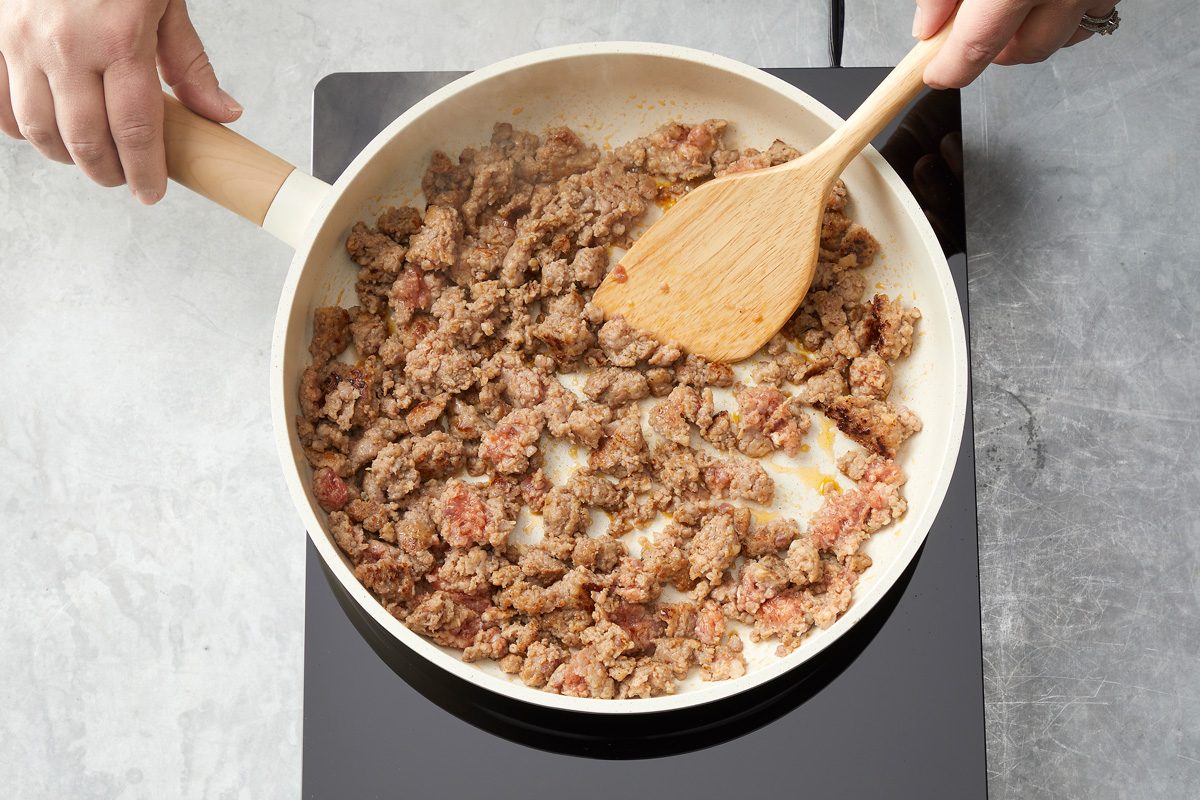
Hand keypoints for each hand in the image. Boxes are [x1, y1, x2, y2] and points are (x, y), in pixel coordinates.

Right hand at [0, 0, 240, 203]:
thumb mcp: (167, 1)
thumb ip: (189, 64)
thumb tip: (221, 114)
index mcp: (119, 38)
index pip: (134, 129)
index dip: (145, 171)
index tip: (152, 191)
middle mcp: (65, 44)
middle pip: (85, 139)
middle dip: (109, 172)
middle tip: (126, 179)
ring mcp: (21, 41)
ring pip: (37, 130)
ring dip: (67, 157)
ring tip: (93, 160)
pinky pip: (0, 104)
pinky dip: (22, 130)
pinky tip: (48, 133)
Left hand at [914, 0, 1119, 87]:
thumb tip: (928, 28)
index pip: (977, 47)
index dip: (951, 68)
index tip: (936, 74)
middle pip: (1020, 52)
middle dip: (990, 49)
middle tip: (968, 27)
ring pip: (1055, 40)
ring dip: (1026, 35)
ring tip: (1007, 6)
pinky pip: (1086, 20)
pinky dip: (1060, 17)